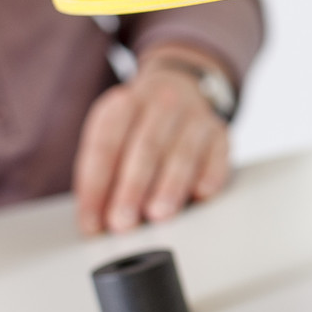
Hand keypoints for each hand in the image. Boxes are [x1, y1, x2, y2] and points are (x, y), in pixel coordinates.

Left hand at [74, 53, 231, 235]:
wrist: (182, 88)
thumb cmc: (139, 126)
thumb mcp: (112, 135)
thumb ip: (102, 173)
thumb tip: (96, 222)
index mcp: (123, 104)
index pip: (105, 145)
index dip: (95, 186)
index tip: (91, 222)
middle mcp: (160, 103)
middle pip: (145, 147)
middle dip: (132, 188)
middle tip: (122, 222)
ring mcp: (194, 116)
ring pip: (182, 152)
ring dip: (170, 186)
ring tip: (159, 214)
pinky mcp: (220, 132)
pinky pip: (217, 156)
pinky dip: (209, 176)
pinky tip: (200, 195)